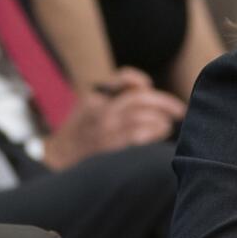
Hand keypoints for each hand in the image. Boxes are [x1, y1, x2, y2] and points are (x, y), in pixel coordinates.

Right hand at [42, 67, 185, 168]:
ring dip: (161, 121)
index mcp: (95, 98)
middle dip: (166, 103)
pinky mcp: (110, 150)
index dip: (140, 80)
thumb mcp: (89, 106)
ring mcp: (105, 132)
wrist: (57, 159)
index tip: (149, 86)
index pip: (123, 78)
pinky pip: (138, 137)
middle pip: (141, 99)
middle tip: (180, 110)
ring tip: (166, 126)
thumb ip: (114, 93)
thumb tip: (145, 85)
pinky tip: (157, 136)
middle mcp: (101, 112)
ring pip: (143, 117)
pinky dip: (153, 133)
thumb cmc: (80, 132)